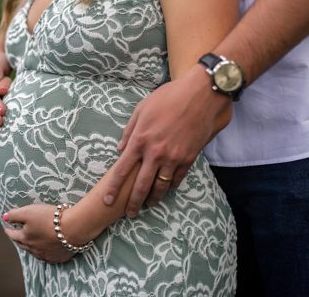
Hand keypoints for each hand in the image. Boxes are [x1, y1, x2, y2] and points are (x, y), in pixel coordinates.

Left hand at [2, 204, 76, 263]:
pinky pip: (48, 257)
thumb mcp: (28, 212)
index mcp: (25, 238)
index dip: (9, 230)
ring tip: (30, 243)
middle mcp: (34, 249)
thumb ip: (14, 215)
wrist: (73, 228)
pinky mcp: (59, 257)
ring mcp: (47, 255)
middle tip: (16, 237)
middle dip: (18, 240)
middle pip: (23, 245)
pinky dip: (44, 253)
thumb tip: (4, 217)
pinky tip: (45, 251)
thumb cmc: (49, 218)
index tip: (7, 228)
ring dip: (31, 247)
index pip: (13, 235)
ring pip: (35, 252)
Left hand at [100, 70, 231, 216]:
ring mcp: (174, 157)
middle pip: (140, 185)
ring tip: (147, 205)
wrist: (201, 94)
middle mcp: (155, 153)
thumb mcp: (142, 110)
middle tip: (129, 214)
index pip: (121, 170)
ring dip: (153, 198)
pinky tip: (165, 191)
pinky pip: (177, 178)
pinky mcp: (189, 157)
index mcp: (139, 140)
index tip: (107, 200)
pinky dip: (170, 186)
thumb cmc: (168, 97)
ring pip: (160, 186)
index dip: (113, 188)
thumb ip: (129, 131)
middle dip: (133, 202)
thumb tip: (120, 149)